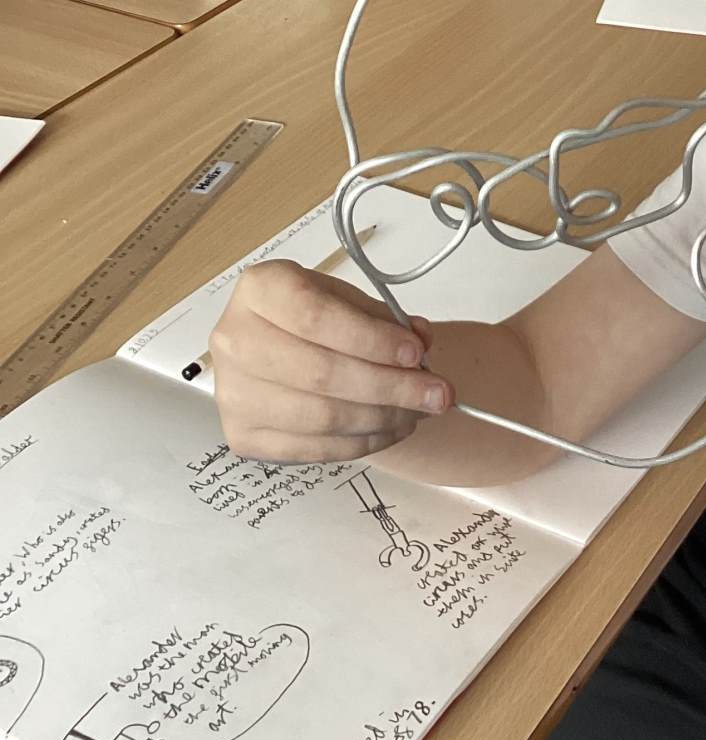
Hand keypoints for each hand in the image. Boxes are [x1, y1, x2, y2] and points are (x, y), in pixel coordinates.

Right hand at [211, 260, 449, 462]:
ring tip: (420, 412)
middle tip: (439, 394)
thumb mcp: (347, 300)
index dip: (371, 339)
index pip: (316, 317)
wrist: (269, 348)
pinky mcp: (243, 436)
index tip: (417, 353)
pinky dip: (365, 442)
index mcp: (258, 290)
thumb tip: (421, 342)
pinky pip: (315, 448)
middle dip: (392, 387)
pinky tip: (394, 428)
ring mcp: (232, 394)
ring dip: (384, 418)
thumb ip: (384, 319)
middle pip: (321, 373)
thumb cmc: (312, 317)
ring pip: (322, 416)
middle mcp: (233, 341)